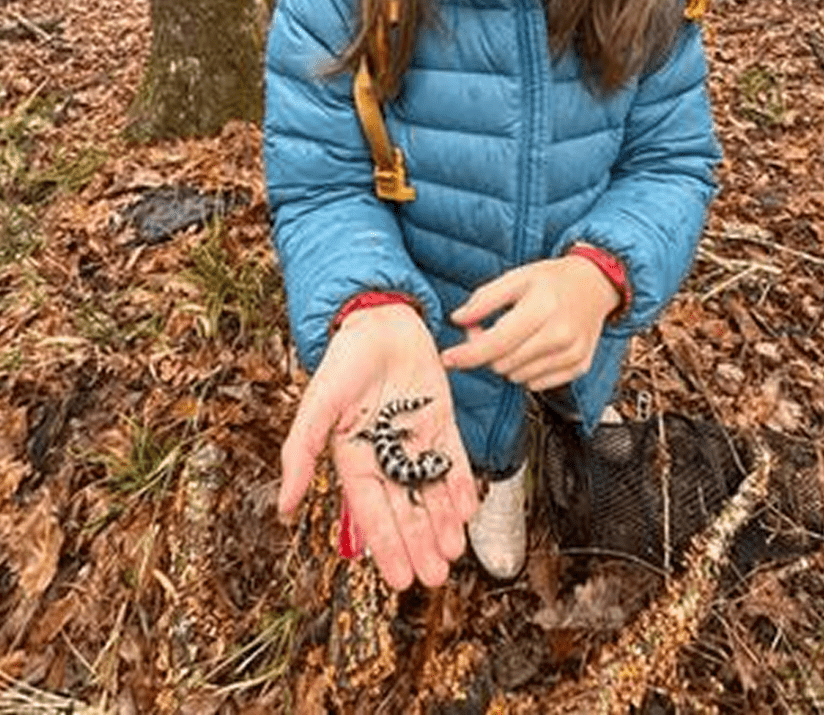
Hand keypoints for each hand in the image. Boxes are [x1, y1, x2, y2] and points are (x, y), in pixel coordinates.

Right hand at [278, 304, 478, 589]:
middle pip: (405, 509)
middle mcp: (387, 456)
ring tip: (452, 555)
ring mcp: (416, 441)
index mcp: (354, 457)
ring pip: (431, 492)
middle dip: (418, 545)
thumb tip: (283, 507)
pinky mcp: (441, 423)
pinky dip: (460, 487)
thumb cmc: (344, 360)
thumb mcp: (318, 404)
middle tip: (433, 578)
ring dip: (442, 525)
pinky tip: (466, 512)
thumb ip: (301, 452)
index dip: (385, 545)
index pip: (371, 511)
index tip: (398, 579)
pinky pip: (453, 461)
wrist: (380, 319)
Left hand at [442, 257, 619, 390]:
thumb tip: (457, 319)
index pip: (496, 343)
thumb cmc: (552, 280)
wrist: (595, 285)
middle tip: (487, 329)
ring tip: (513, 336)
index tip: (447, 358)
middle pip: (502, 364)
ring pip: (516, 376)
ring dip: (505, 361)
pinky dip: (524, 370)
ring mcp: (572, 354)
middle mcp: (560, 335)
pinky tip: (531, 347)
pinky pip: (535, 384)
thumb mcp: (516, 277)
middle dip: (485, 351)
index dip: (467, 354)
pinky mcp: (579, 367)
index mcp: (542, 308)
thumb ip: (484, 299)